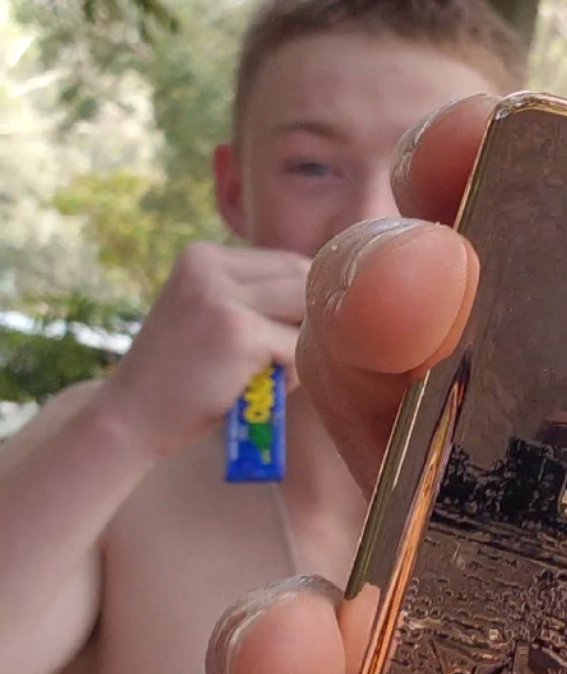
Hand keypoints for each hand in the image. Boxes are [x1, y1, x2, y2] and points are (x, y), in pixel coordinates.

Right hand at [100, 240, 307, 459]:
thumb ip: (256, 298)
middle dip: (305, 322)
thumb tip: (328, 296)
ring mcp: (223, 296)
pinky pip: (297, 348)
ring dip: (299, 347)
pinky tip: (259, 390)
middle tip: (280, 360)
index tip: (282, 339)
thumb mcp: (208, 314)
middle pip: (302, 278)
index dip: (301, 304)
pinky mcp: (239, 332)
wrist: (131, 418)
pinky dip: (292, 375)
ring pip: (305, 311)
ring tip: (268, 374)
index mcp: (203, 255)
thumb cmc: (181, 376)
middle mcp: (210, 265)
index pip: (288, 263)